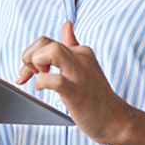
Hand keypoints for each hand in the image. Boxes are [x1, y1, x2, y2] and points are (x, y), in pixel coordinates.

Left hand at [16, 21, 131, 144]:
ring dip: (35, 64)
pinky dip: (42, 83)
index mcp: (81, 52)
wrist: (116, 120)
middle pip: (45, 42)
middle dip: (29, 57)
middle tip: (31, 74)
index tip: (28, 71)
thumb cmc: (96, 96)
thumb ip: (73, 46)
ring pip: (51, 52)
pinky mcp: (76, 92)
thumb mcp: (85, 66)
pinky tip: (41, 89)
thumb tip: (67, 24)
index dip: (31, 54)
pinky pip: (54, 79)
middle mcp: (80, 58)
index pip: (47, 41)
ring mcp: (79, 74)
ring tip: (38, 77)